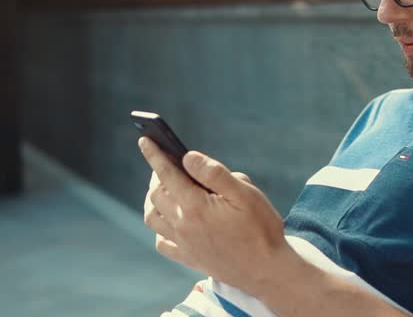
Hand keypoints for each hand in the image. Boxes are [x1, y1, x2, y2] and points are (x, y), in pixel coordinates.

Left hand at [139, 137, 290, 292]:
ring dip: (153, 199)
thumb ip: (214, 173)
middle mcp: (182, 226)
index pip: (167, 174)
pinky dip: (159, 228)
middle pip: (156, 195)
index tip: (145, 140)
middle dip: (157, 175)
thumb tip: (188, 157)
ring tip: (164, 188)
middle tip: (167, 163)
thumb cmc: (261, 229)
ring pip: (153, 218)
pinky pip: (162, 242)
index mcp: (195, 206)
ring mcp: (183, 244)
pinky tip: (169, 221)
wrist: (267, 272)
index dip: (154, 155)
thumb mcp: (245, 193)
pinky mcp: (189, 258)